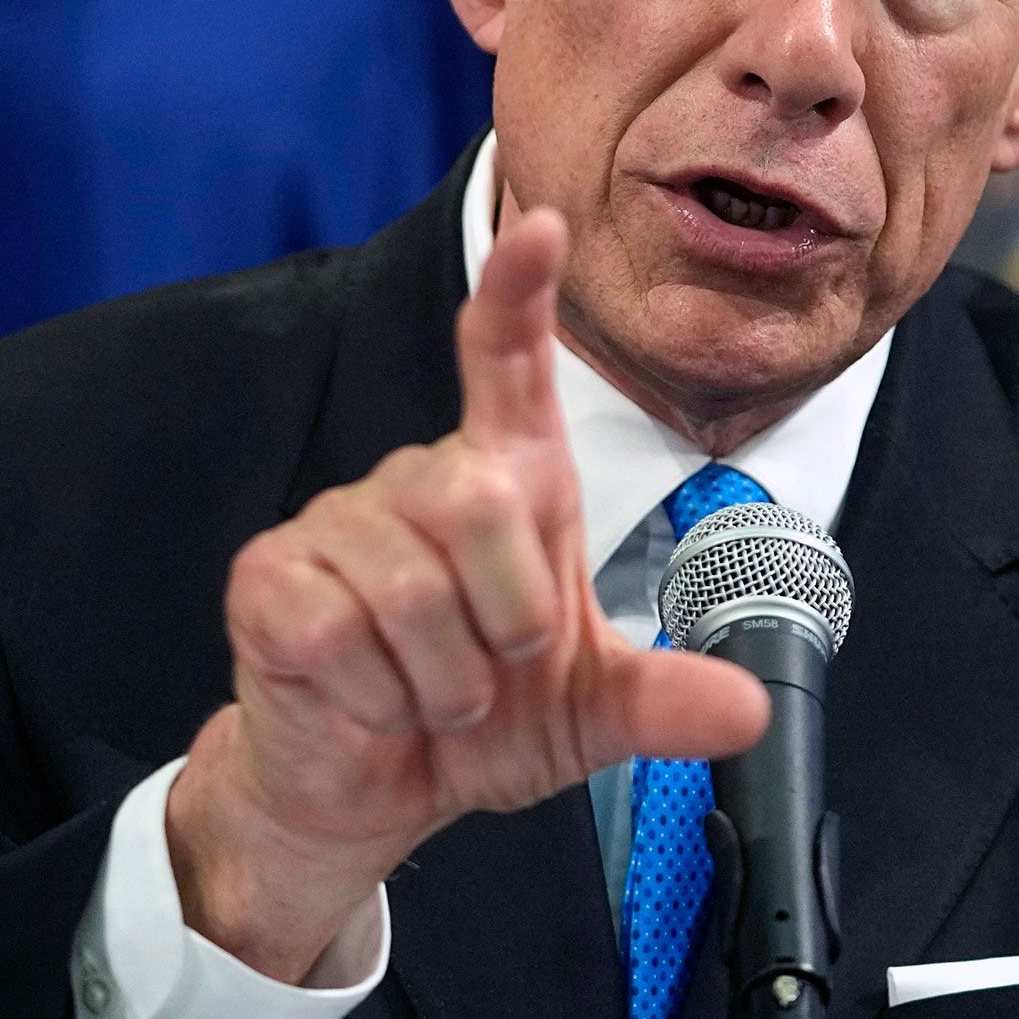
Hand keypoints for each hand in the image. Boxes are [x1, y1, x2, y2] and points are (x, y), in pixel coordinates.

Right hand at [163, 209, 771, 981]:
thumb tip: (749, 706)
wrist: (370, 792)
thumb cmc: (479, 723)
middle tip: (493, 673)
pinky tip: (367, 700)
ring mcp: (338, 521)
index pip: (509, 365)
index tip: (542, 226)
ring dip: (444, 680)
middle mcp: (421, 481)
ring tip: (431, 696)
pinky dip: (376, 695)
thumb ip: (664, 702)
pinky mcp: (270, 576)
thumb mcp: (589, 719)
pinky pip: (338, 629)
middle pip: (484, 504)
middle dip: (510, 620)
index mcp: (508, 484)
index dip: (520, 292)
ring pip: (414, 587)